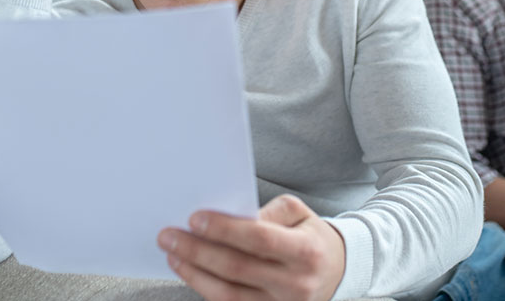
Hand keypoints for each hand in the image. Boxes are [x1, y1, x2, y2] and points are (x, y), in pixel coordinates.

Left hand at [157, 195, 344, 300]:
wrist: (336, 272)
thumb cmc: (309, 236)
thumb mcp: (298, 212)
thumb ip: (268, 211)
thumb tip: (232, 216)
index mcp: (305, 252)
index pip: (259, 239)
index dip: (225, 230)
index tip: (195, 218)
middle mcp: (295, 285)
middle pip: (237, 268)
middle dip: (198, 250)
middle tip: (169, 235)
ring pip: (228, 294)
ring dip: (194, 273)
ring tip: (173, 254)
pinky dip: (205, 289)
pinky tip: (189, 271)